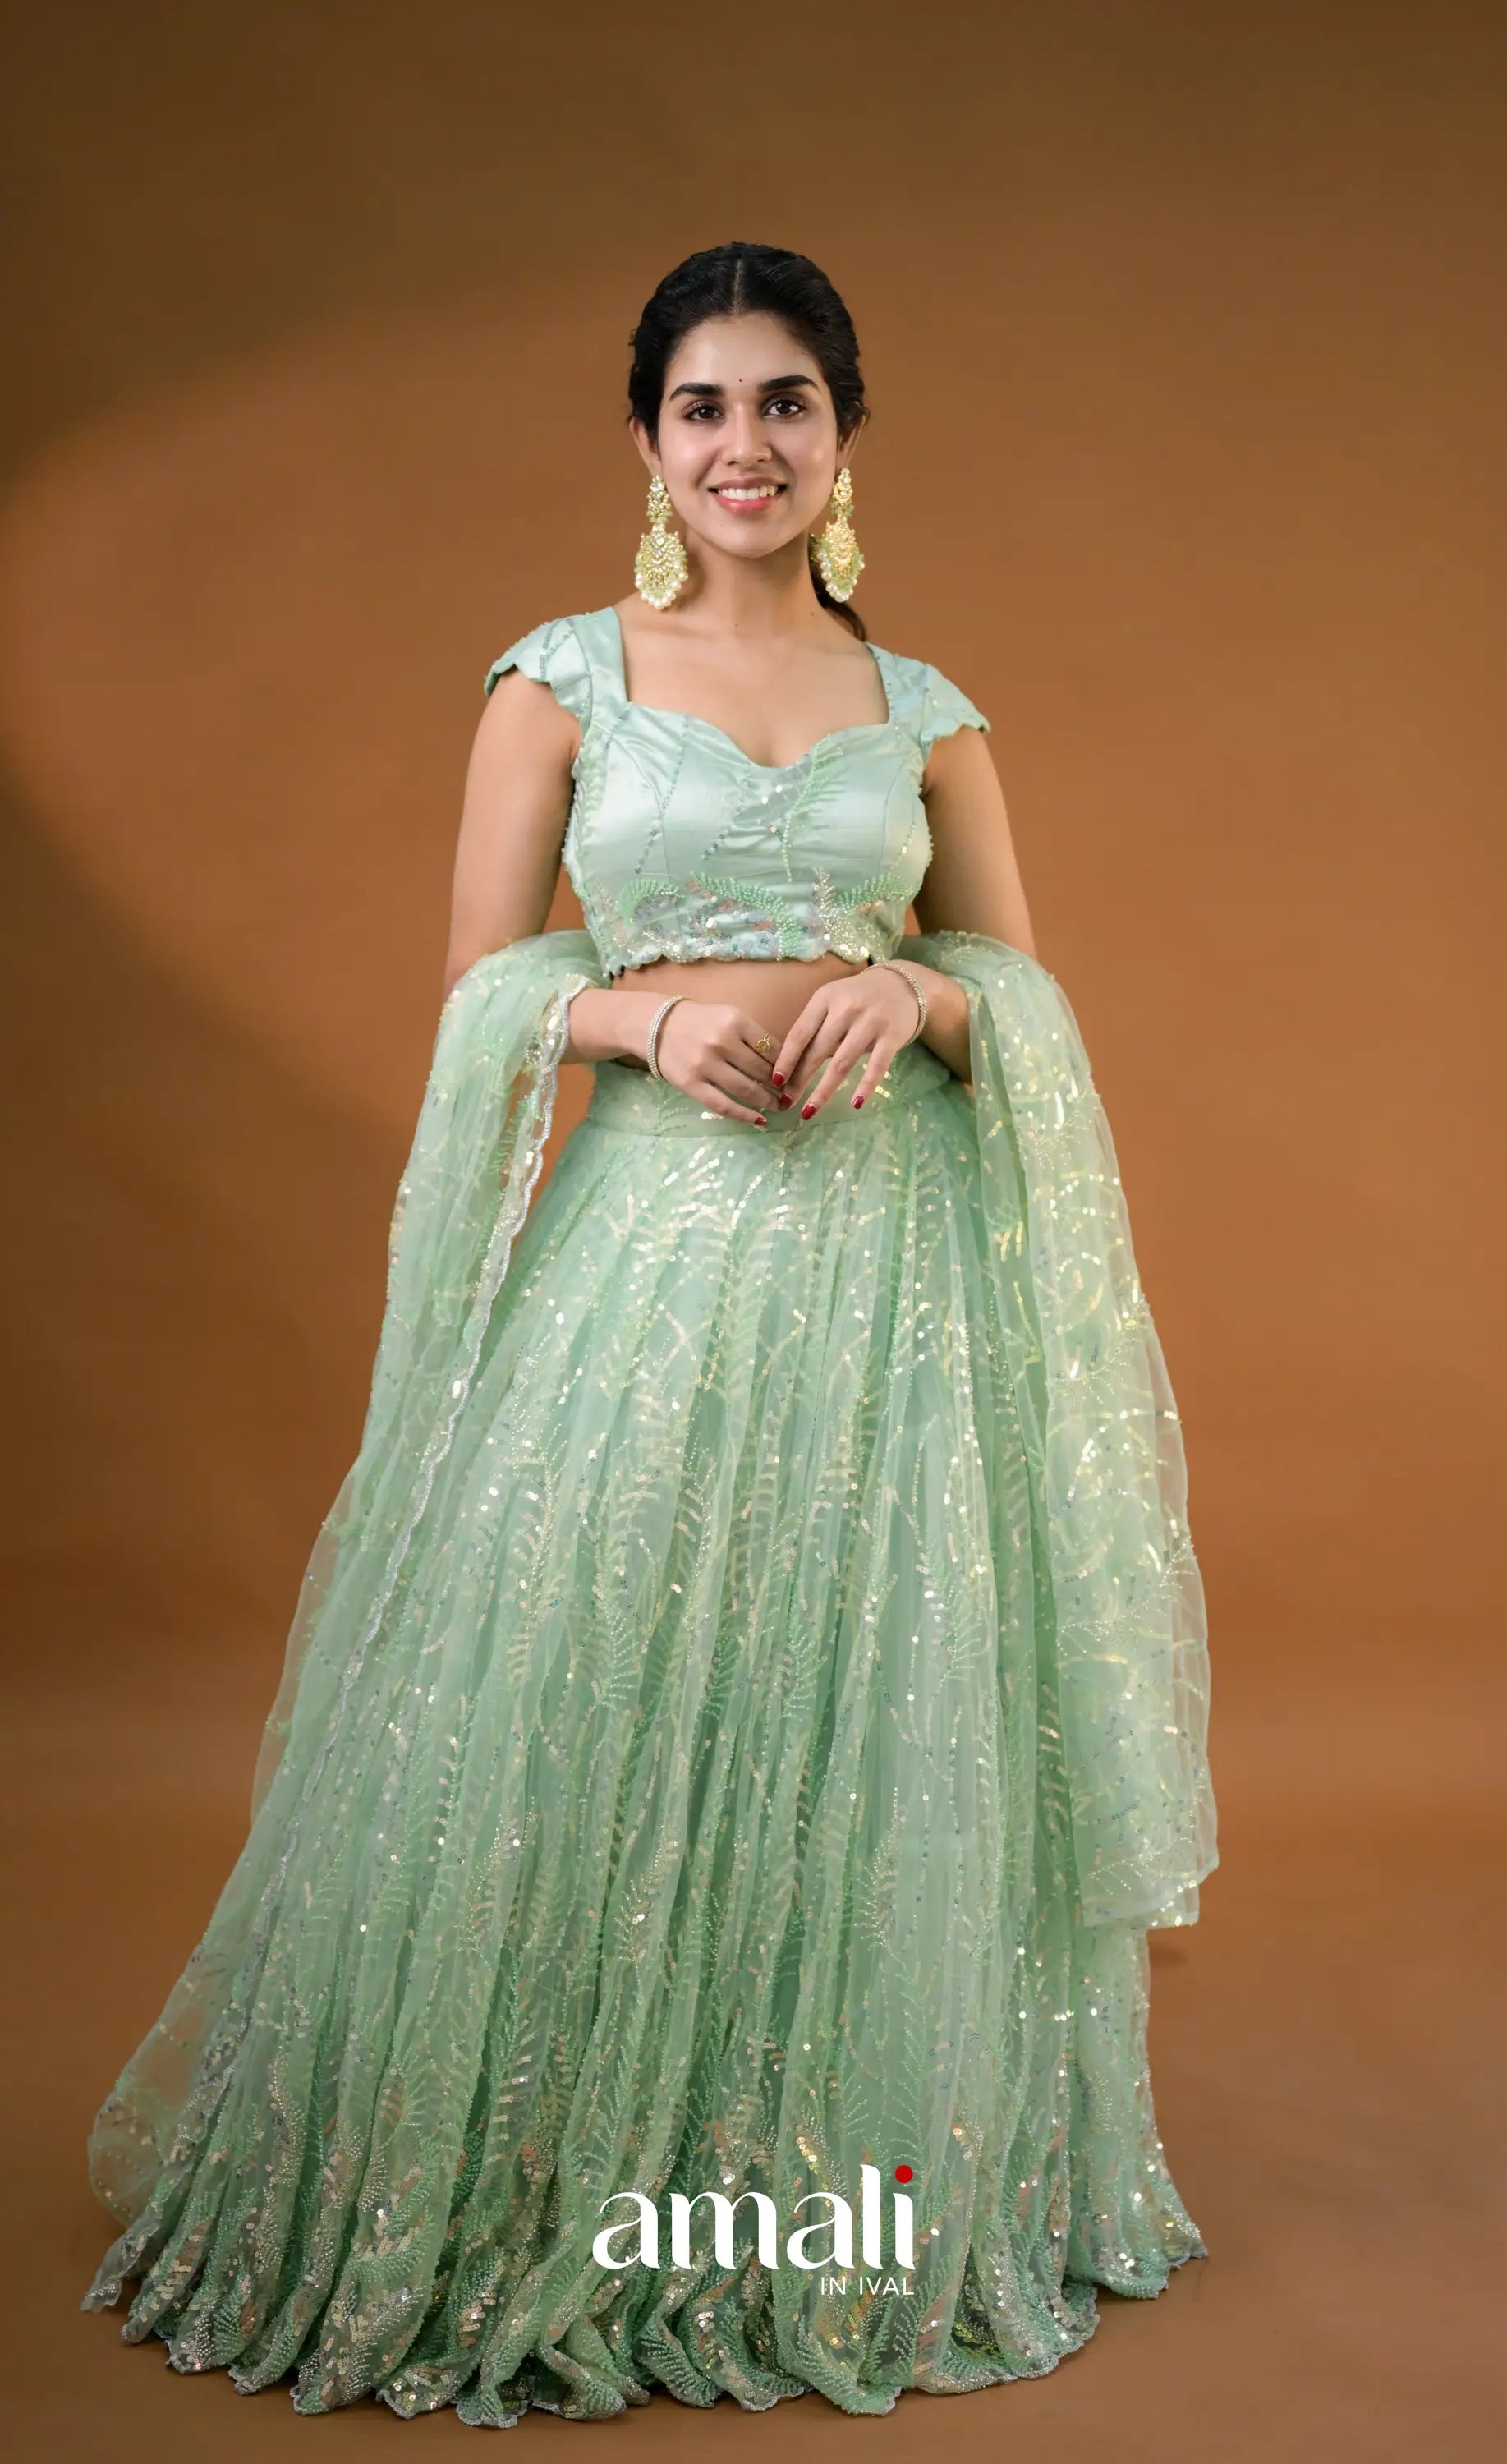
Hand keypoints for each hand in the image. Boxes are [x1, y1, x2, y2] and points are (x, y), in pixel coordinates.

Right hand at [651, 1000, 779, 1122]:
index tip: (794, 1077)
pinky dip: (745, 1116)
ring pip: (747, 1090)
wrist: (656, 1025)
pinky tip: (759, 1121)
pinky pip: (724, 1105)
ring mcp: (706, 1065)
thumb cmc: (700, 1021)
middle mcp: (722, 1042)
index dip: (788, 1066)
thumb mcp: (729, 1016)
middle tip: (790, 1095)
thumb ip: (753, 1036)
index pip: (773, 1049)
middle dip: (780, 1087)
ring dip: (767, 1102)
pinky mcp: (693, 1084)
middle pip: (763, 1071)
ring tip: (777, 1107)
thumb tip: (783, 1065)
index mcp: (736, 1021)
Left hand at [772, 965, 924, 1118]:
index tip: (775, 1082)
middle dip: (799, 1080)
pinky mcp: (892, 1035)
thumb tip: (791, 1066)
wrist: (903, 985)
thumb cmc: (859, 998)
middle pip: (817, 1051)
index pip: (800, 1033)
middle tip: (786, 1103)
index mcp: (825, 999)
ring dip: (824, 1091)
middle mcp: (846, 1008)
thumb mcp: (833, 1001)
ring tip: (809, 1111)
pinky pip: (877, 1065)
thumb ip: (816, 1027)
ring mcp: (870, 1021)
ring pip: (842, 1062)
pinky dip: (865, 1085)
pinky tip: (855, 1103)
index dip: (786, 1059)